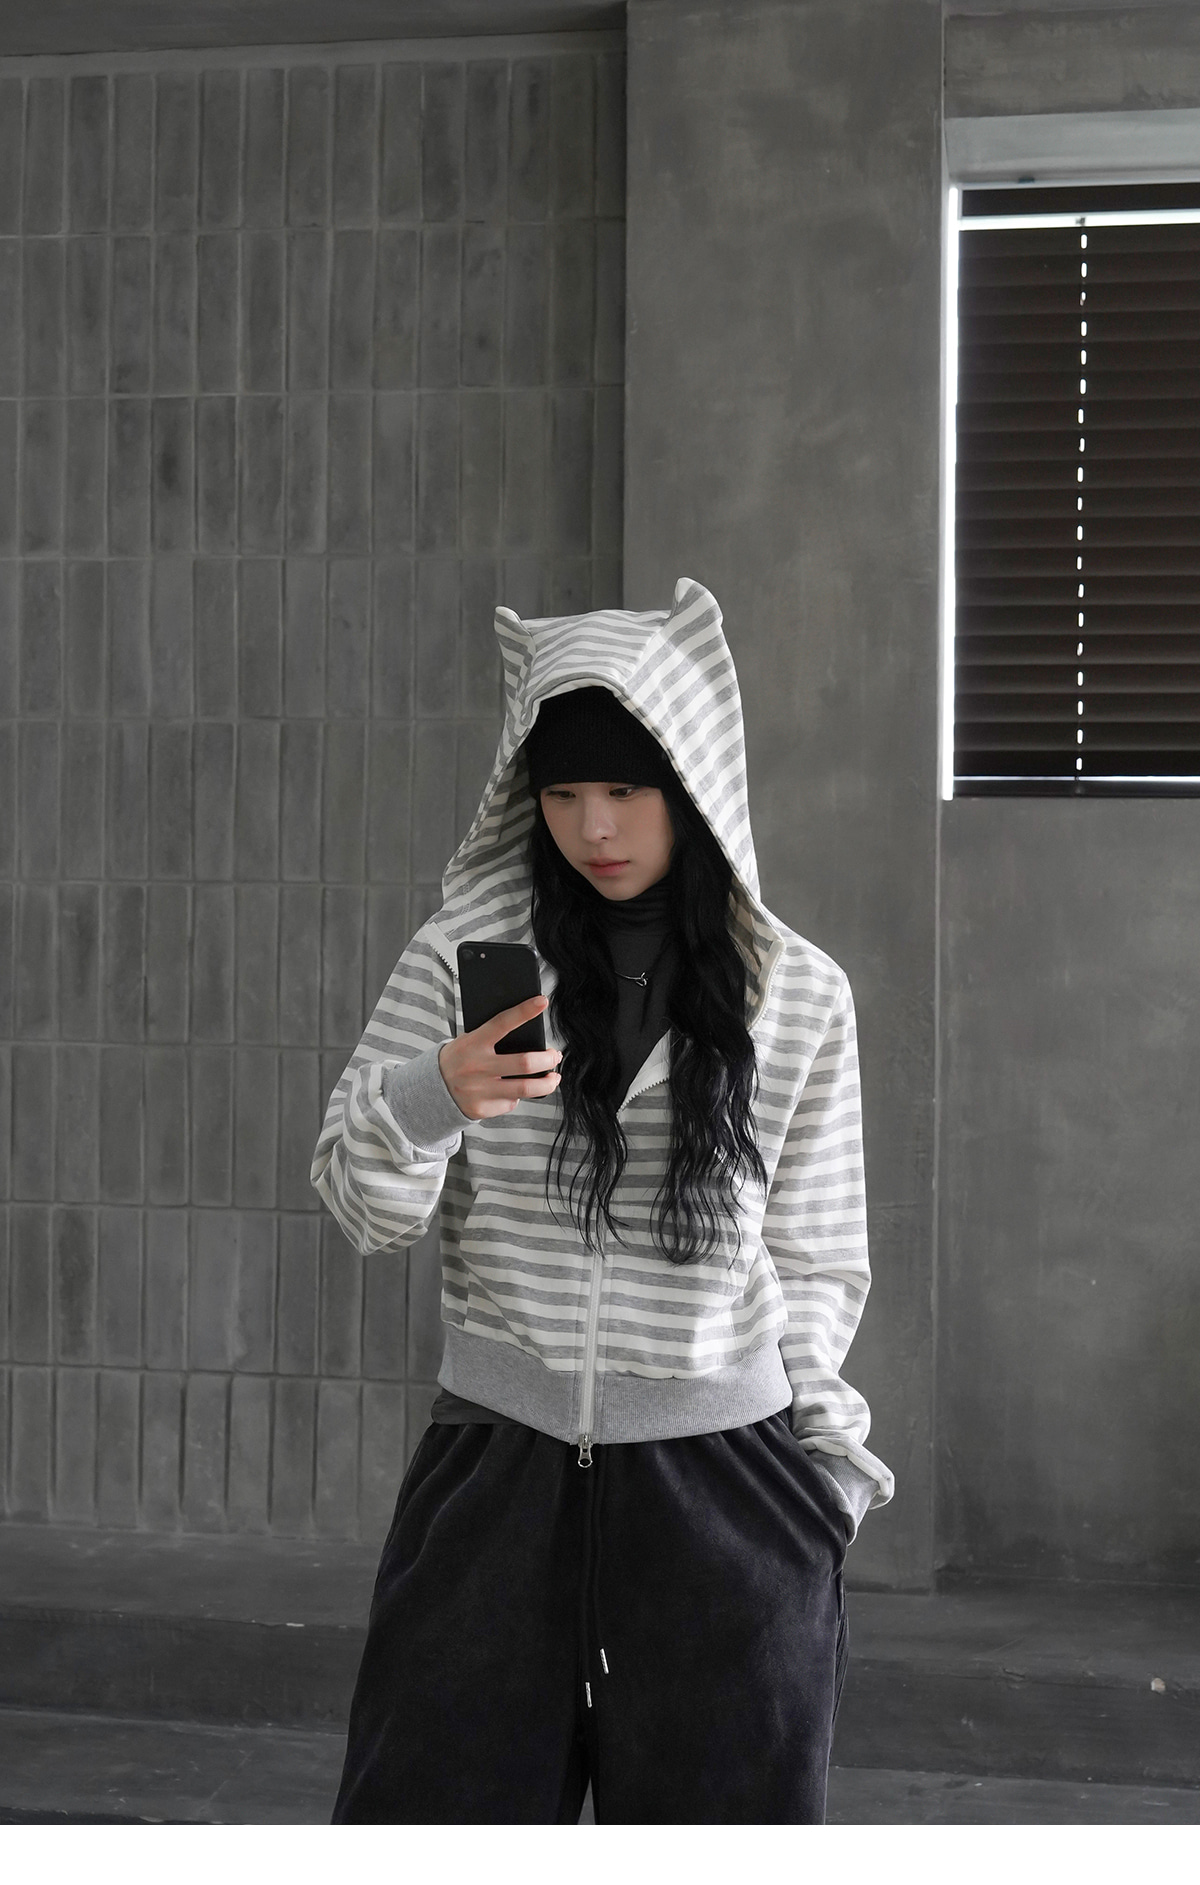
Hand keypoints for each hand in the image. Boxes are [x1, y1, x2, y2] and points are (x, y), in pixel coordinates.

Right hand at [437, 996, 562, 1120]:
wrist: (432, 1089)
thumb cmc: (460, 1059)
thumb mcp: (469, 1042)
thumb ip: (493, 1040)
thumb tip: (530, 1037)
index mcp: (473, 1043)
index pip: (502, 1023)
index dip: (524, 1011)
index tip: (542, 1001)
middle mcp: (477, 1067)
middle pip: (524, 1063)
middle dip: (548, 1059)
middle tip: (555, 1055)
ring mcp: (479, 1090)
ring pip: (526, 1089)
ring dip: (547, 1083)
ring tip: (553, 1078)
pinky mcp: (482, 1109)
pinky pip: (511, 1103)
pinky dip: (516, 1096)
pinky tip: (512, 1091)